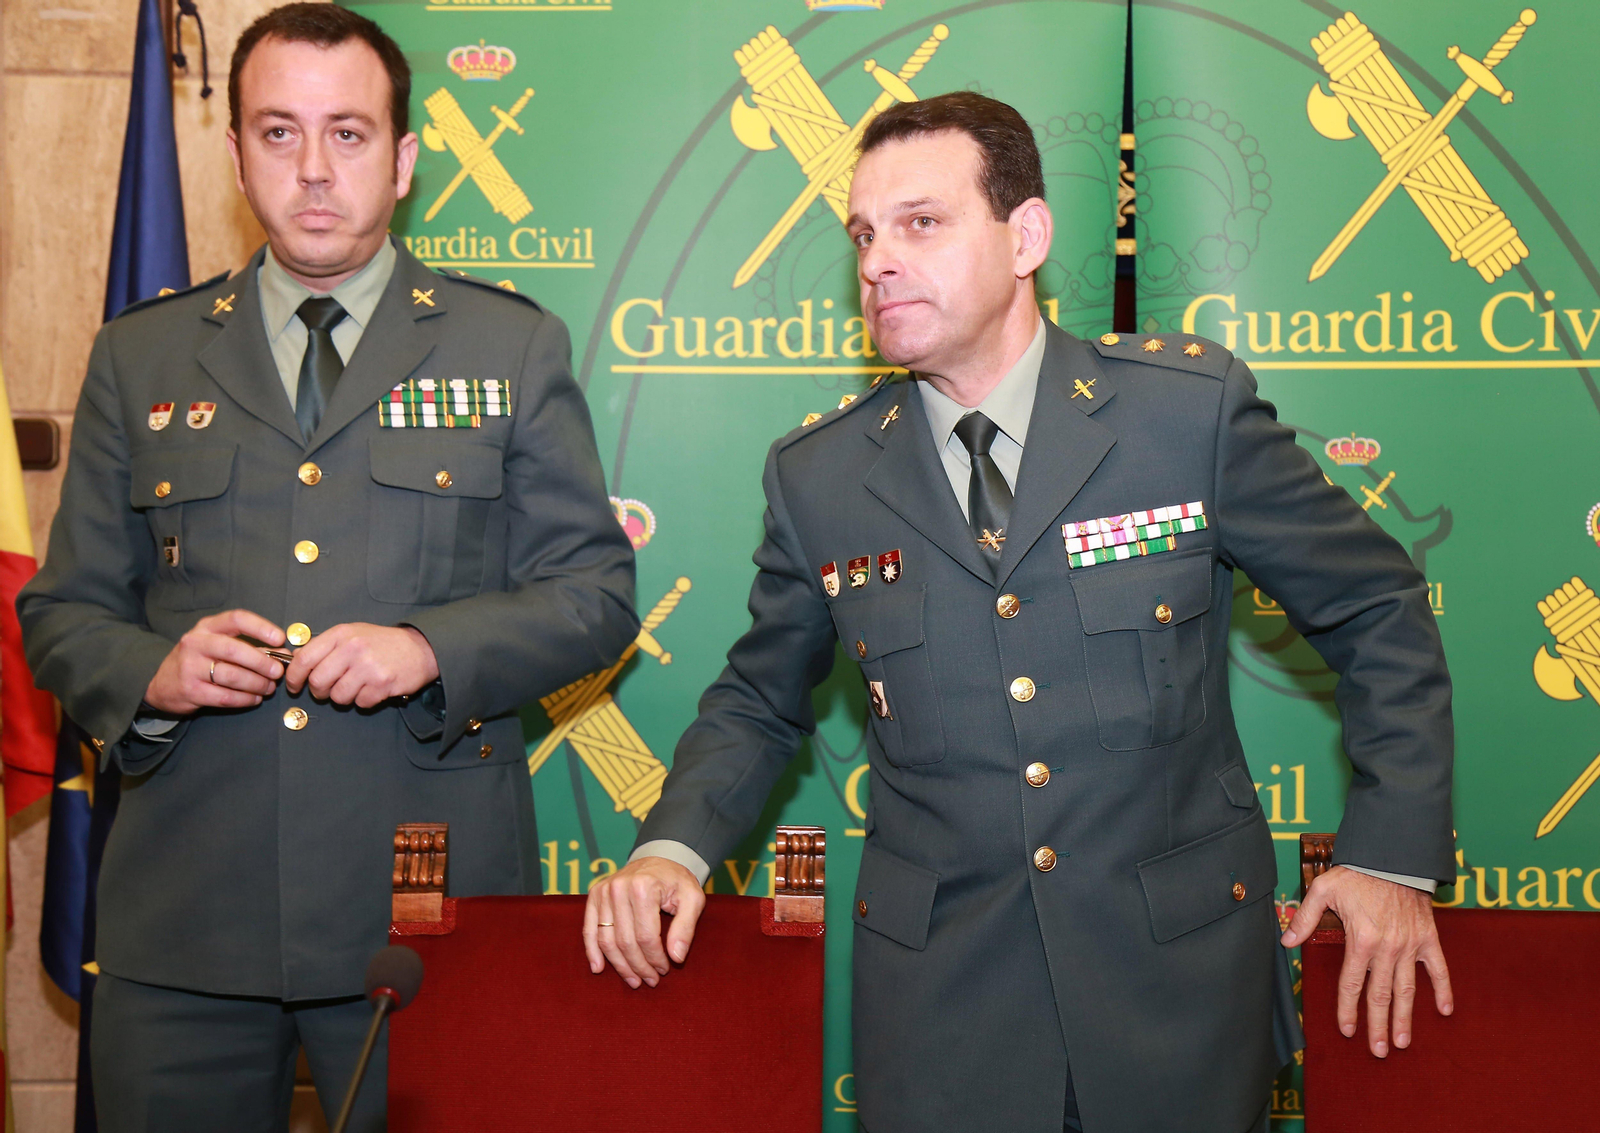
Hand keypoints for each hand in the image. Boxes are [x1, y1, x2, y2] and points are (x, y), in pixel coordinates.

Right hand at [144, 609, 285, 713]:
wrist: (161, 684)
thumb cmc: (198, 661)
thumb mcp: (218, 646)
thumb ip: (251, 647)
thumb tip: (283, 652)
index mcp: (207, 627)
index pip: (236, 619)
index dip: (261, 627)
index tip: (280, 639)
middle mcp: (196, 644)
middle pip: (235, 649)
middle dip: (262, 662)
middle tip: (278, 672)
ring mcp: (190, 668)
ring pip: (232, 676)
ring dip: (257, 683)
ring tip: (268, 688)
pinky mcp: (191, 691)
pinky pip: (226, 697)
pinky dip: (245, 699)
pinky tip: (254, 699)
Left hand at [283, 624, 438, 707]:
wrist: (420, 648)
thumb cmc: (382, 643)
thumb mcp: (352, 634)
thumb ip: (325, 646)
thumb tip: (296, 660)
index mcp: (342, 634)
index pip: (304, 659)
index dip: (294, 677)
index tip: (294, 686)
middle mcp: (353, 648)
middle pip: (318, 681)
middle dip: (320, 692)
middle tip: (328, 690)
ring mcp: (368, 667)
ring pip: (338, 696)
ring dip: (344, 697)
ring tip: (356, 687)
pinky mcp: (382, 684)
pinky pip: (360, 703)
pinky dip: (364, 701)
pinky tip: (372, 689)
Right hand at [584, 856, 704, 988]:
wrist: (659, 857)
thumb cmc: (677, 881)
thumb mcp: (692, 899)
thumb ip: (686, 928)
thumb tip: (676, 958)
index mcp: (643, 888)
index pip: (646, 936)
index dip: (655, 958)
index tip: (665, 969)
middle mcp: (618, 888)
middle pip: (625, 941)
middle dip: (639, 966)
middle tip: (651, 980)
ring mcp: (603, 892)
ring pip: (607, 940)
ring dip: (619, 966)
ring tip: (634, 980)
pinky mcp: (594, 896)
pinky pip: (589, 930)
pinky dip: (592, 951)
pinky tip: (598, 968)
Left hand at [1281, 865, 1452, 1056]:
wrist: (1393, 857)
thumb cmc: (1356, 873)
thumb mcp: (1323, 890)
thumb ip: (1304, 918)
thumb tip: (1286, 940)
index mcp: (1361, 940)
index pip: (1351, 984)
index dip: (1348, 1009)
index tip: (1347, 1030)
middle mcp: (1388, 948)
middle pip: (1380, 995)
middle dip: (1377, 1025)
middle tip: (1377, 1051)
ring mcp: (1411, 945)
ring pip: (1407, 990)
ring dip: (1405, 1018)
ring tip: (1401, 1042)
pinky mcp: (1429, 938)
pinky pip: (1438, 969)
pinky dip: (1443, 989)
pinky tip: (1445, 1011)